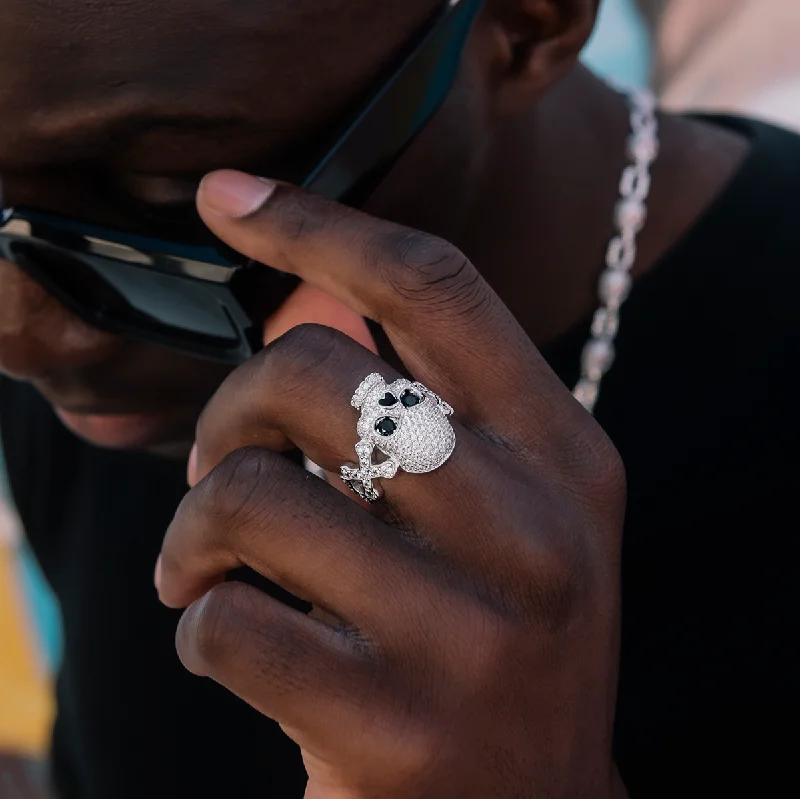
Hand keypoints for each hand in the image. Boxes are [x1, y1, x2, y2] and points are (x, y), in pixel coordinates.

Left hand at [157, 170, 626, 798]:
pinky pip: (225, 624)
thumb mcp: (512, 515)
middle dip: (227, 410)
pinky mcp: (395, 728)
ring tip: (206, 568)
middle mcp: (535, 530)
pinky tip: (232, 640)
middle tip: (217, 465)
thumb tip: (310, 313)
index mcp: (566, 455)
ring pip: (248, 497)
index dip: (321, 224)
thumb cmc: (495, 637)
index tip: (228, 193)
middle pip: (313, 374)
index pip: (437, 287)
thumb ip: (437, 416)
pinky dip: (198, 620)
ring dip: (192, 531)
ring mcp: (472, 635)